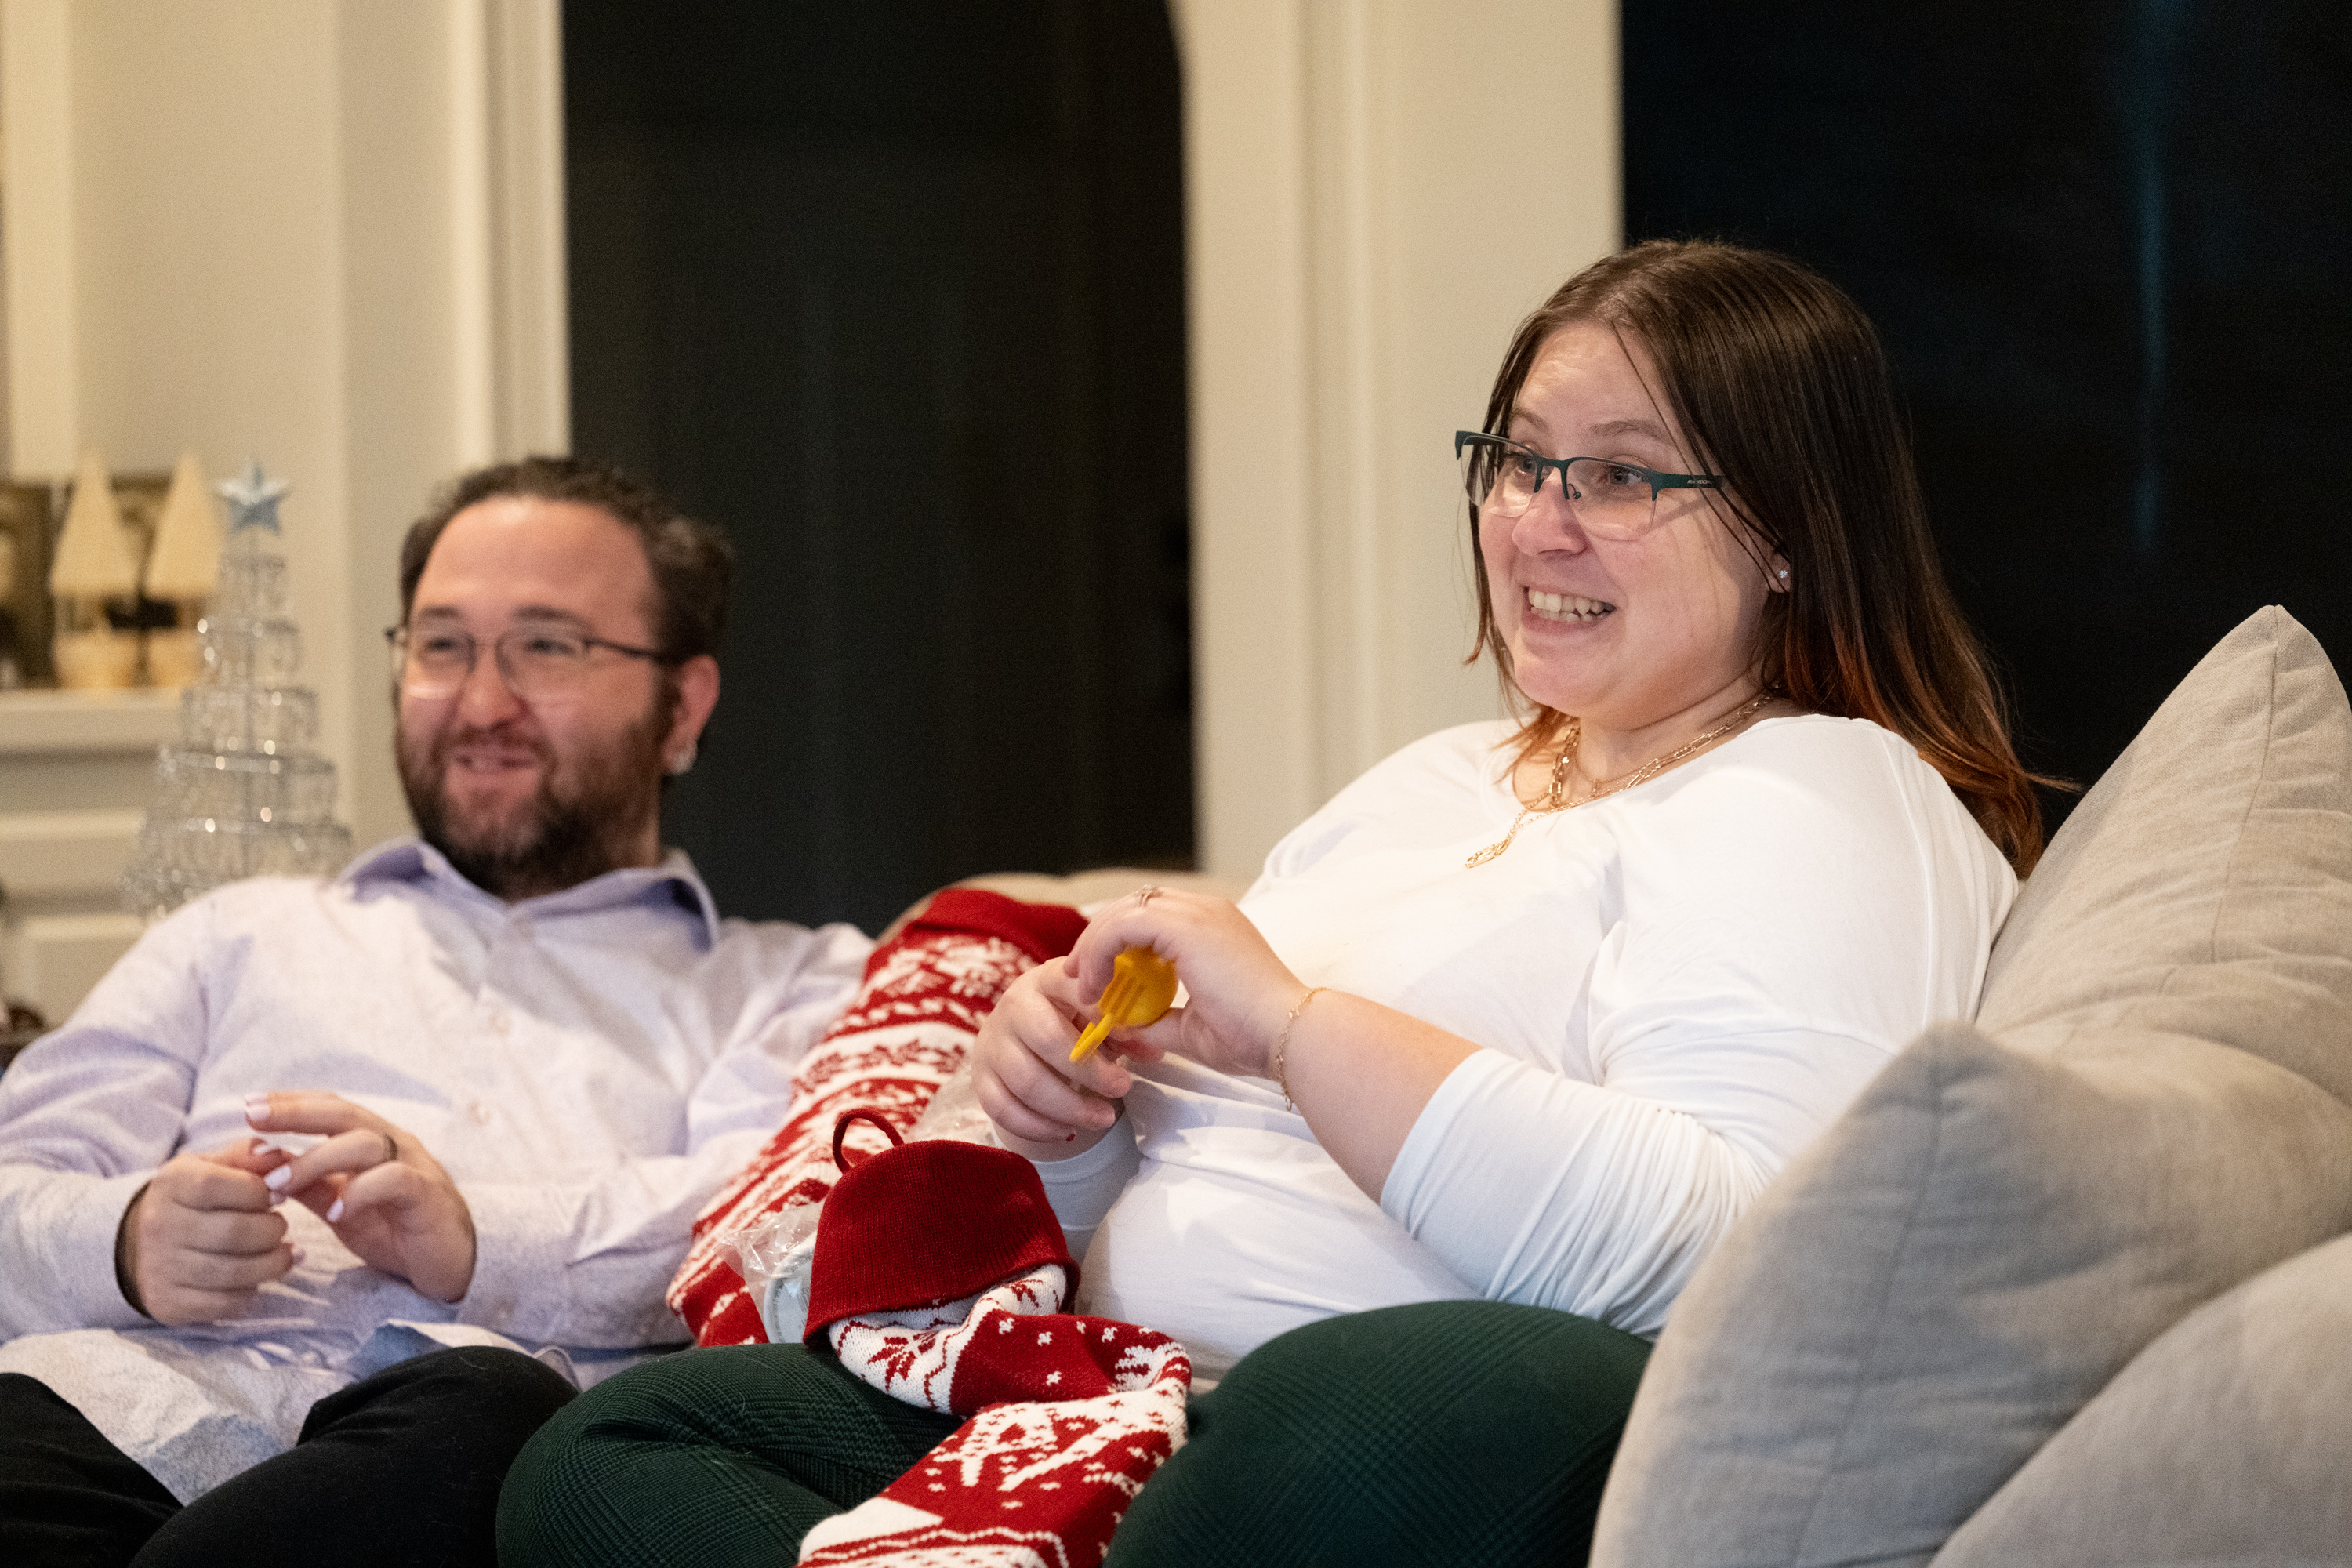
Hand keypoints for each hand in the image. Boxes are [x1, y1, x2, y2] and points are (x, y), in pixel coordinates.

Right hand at [119, 1135, 298, 1324]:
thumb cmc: (194, 1198)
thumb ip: (248, 1155)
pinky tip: (257, 1278)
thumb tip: (277, 1157)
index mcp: (171, 1184)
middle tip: (280, 1227)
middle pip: (234, 1232)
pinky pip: (224, 1304)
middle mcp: (159, 1226)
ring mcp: (159, 1269)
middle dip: (272, 1230)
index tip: (278, 1196)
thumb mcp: (213, 1165)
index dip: (259, 1192)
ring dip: (273, 1264)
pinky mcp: (167, 1304)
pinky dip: (250, 1292)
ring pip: (234, 1272)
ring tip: (285, 1253)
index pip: (218, 1185)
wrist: (139, 1243)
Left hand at [246, 1092, 476, 1302]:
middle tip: (254, 1116)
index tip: (248, 1105)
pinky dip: (360, 1191)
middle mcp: (393, 1144)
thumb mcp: (341, 1206)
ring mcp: (413, 1165)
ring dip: (316, 1159)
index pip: (331, 1108)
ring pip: (365, 1142)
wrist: (450, 1263)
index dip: (292, 1103)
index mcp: (373, 1142)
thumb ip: (310, 1184)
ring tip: (279, 1184)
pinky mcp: (427, 1194)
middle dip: (297, 1112)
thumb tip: (263, 1165)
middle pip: (345, 1112)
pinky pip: (394, 1179)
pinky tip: (335, 1211)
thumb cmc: (395, 1230)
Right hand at [972, 960, 1133, 1155]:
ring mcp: (992, 1042)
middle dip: (1089, 1071)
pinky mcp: (980, 1077)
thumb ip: (1125, 1032)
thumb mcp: (1096, 1015)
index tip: (1130, 1035)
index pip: (1072, 987)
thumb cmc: (1069, 1020)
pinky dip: (1039, 1127)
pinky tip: (1069, 1131)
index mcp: (1046, 979)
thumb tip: (1152, 1053)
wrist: (1019, 1032)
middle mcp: (1013, 1005)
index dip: (1101, 1012)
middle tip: (1122, 1088)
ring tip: (1104, 1118)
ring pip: (1027, 1081)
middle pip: (1047, 1039)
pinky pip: (1003, 1109)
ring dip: (1070, 1106)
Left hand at [1064, 887, 1305, 1080]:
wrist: (1286, 1036)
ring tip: (1082, 983)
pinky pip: (1125, 925)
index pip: (1152, 917)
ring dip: (1095, 945)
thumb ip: (1158, 1020)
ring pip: (1125, 910)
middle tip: (1077, 975)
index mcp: (1213, 929)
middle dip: (1099, 938)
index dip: (1117, 940)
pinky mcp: (1187, 927)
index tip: (1095, 977)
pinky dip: (1101, 950)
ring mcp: (1199, 914)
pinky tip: (1095, 984)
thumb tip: (1123, 1025)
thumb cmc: (1252, 1037)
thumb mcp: (1193, 1028)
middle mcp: (1206, 911)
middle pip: (1134, 906)